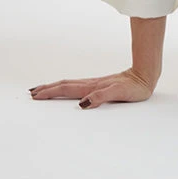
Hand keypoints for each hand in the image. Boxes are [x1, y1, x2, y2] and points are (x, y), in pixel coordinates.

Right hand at [29, 68, 156, 108]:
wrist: (145, 76)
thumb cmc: (135, 87)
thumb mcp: (119, 93)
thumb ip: (102, 97)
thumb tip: (83, 103)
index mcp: (92, 86)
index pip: (67, 88)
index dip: (51, 92)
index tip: (36, 95)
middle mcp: (91, 84)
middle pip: (64, 85)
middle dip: (47, 89)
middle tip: (32, 92)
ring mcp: (94, 83)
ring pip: (70, 84)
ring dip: (54, 86)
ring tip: (42, 89)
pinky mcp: (99, 84)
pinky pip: (77, 85)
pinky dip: (66, 87)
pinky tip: (66, 89)